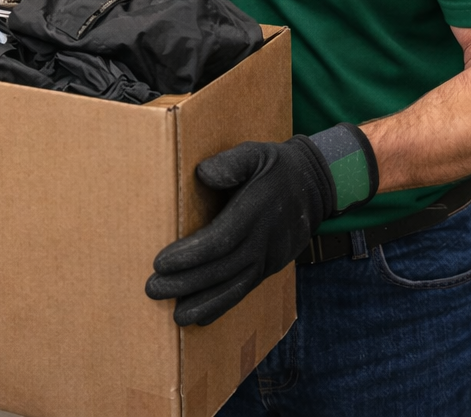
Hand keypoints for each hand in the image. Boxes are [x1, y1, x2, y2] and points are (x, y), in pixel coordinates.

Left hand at [145, 135, 332, 325]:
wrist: (317, 186)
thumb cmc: (278, 166)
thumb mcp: (257, 152)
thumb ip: (232, 162)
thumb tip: (204, 174)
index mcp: (256, 211)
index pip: (220, 239)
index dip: (190, 255)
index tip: (160, 263)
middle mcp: (264, 240)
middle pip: (222, 269)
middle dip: (186, 283)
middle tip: (154, 289)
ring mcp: (270, 257)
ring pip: (235, 287)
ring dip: (204, 303)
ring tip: (176, 315)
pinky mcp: (271, 267)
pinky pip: (246, 290)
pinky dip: (223, 305)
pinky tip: (201, 317)